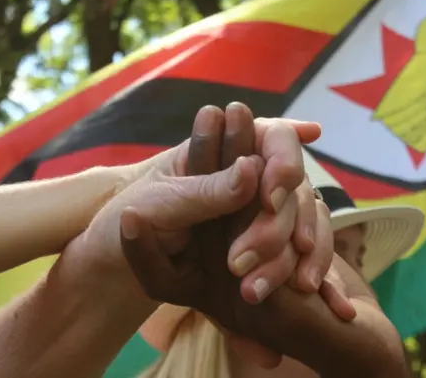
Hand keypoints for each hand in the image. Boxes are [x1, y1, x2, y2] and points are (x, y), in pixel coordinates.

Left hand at [77, 103, 320, 299]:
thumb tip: (253, 167)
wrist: (118, 273)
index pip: (272, 136)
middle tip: (239, 262)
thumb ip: (205, 189)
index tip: (273, 192)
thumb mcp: (160, 204)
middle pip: (291, 182)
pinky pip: (302, 248)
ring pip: (301, 217)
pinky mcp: (271, 244)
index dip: (283, 158)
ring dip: (286, 250)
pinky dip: (307, 263)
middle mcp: (251, 176)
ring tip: (252, 290)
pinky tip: (302, 284)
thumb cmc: (128, 223)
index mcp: (222, 150)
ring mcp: (262, 210)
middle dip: (275, 221)